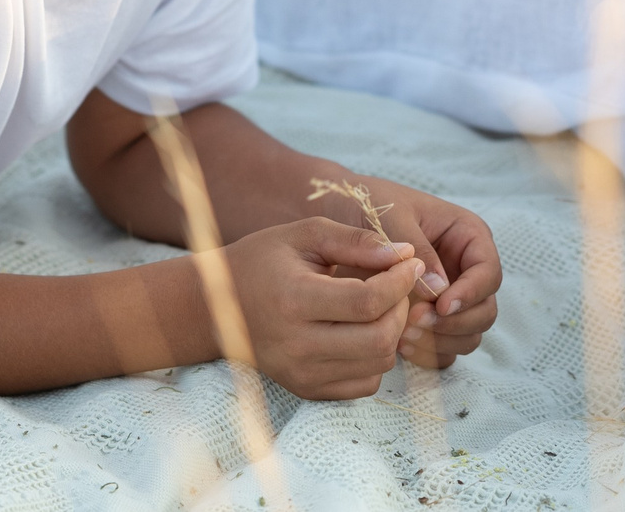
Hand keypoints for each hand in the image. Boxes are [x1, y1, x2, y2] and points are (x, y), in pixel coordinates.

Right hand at [224, 218, 423, 398]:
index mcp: (294, 299)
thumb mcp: (304, 234)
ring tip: (379, 305)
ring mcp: (301, 373)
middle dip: (400, 308)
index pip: (366, 302)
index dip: (399, 282)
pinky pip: (365, 384)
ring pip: (378, 364)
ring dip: (391, 332)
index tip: (409, 263)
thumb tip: (405, 254)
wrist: (216, 307)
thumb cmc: (262, 261)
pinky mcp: (306, 389)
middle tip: (396, 284)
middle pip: (379, 340)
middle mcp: (297, 345)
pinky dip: (375, 357)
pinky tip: (361, 330)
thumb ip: (355, 241)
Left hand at [314, 174, 502, 367]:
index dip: (472, 292)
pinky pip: (443, 350)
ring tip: (402, 336)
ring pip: (468, 335)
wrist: (333, 214)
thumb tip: (441, 291)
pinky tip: (398, 345)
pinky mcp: (430, 321)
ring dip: (441, 342)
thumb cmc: (366, 205)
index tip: (442, 305)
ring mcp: (449, 299)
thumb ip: (418, 250)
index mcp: (466, 236)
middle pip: (485, 310)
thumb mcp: (392, 217)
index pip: (488, 272)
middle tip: (415, 321)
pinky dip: (427, 354)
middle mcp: (464, 270)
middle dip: (455, 322)